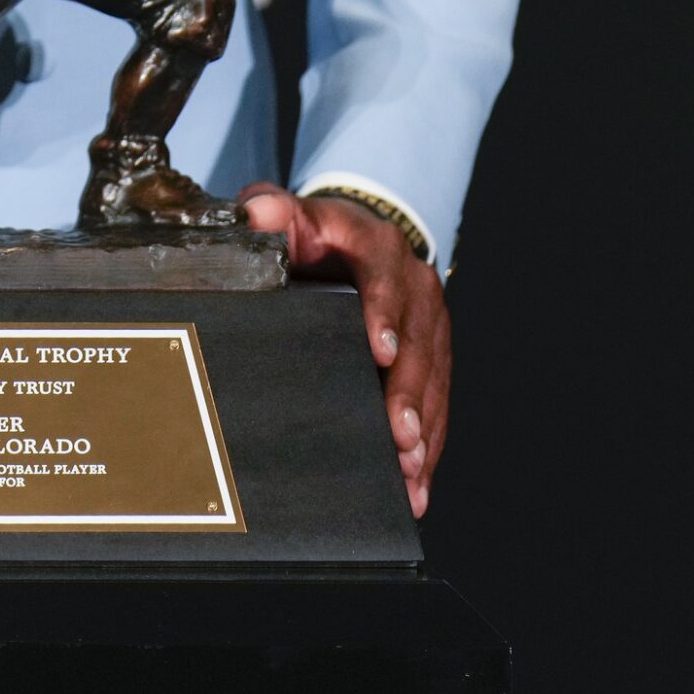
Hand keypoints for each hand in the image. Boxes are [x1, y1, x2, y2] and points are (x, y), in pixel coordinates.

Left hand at [237, 183, 449, 517]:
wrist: (351, 237)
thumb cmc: (315, 234)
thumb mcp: (293, 215)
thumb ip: (272, 212)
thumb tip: (256, 212)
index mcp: (377, 246)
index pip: (384, 276)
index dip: (383, 313)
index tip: (380, 351)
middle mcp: (413, 283)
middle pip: (417, 341)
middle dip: (408, 392)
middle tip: (399, 436)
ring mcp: (429, 321)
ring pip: (432, 379)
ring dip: (423, 427)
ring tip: (410, 470)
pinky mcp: (434, 354)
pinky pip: (437, 400)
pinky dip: (429, 442)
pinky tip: (418, 481)